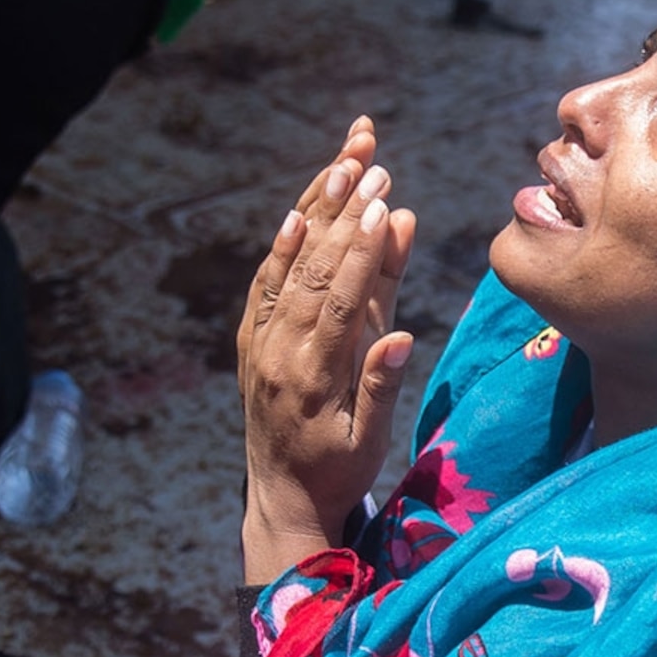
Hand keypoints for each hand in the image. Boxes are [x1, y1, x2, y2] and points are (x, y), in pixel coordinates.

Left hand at [238, 117, 416, 579]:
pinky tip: (299, 210)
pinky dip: (283, 245)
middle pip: (311, 268)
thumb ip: (381, 385)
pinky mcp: (254, 340)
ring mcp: (261, 343)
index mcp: (311, 379)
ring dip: (315, 209)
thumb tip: (402, 334)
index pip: (338, 300)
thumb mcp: (368, 442)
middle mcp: (279, 353)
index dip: (361, 250)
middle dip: (342, 210)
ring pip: (288, 264)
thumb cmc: (338, 471)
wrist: (281, 498)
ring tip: (343, 161)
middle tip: (369, 158)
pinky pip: (266, 283)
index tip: (383, 202)